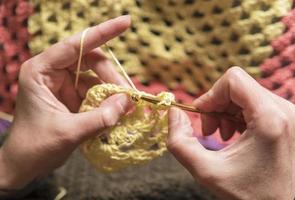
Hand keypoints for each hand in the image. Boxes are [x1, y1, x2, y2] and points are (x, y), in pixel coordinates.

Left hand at [0, 16, 131, 188]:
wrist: (25, 165)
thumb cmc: (36, 147)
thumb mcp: (69, 133)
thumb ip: (100, 117)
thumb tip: (128, 102)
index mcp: (42, 71)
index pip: (76, 44)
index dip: (103, 32)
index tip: (127, 22)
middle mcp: (53, 72)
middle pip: (92, 61)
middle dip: (112, 78)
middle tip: (129, 97)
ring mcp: (64, 84)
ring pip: (97, 77)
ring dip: (113, 91)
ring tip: (126, 108)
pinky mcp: (72, 96)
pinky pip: (96, 92)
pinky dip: (108, 101)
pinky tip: (117, 113)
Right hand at [167, 67, 294, 198]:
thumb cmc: (243, 193)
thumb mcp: (203, 170)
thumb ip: (179, 140)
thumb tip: (173, 111)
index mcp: (270, 118)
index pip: (234, 80)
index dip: (210, 94)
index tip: (201, 115)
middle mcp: (283, 110)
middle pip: (237, 86)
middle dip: (215, 105)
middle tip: (209, 130)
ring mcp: (286, 113)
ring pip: (243, 92)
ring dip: (224, 110)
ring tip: (221, 135)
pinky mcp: (283, 117)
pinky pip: (251, 102)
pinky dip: (235, 114)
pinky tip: (232, 134)